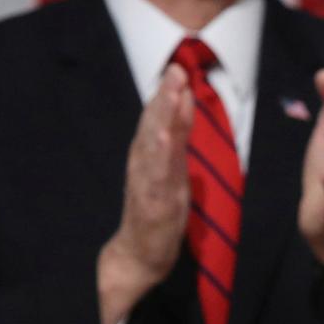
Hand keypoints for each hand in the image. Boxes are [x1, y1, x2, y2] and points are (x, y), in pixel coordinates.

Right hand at [98, 65, 193, 323]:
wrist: (139, 254)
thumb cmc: (157, 207)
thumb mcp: (173, 165)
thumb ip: (178, 134)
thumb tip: (185, 98)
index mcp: (149, 155)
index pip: (159, 119)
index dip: (168, 94)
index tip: (178, 69)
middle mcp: (144, 165)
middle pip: (153, 126)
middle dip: (164, 98)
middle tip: (175, 71)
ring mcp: (147, 184)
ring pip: (152, 146)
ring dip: (160, 119)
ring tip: (169, 96)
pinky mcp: (152, 204)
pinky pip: (155, 177)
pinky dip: (158, 156)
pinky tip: (164, 139)